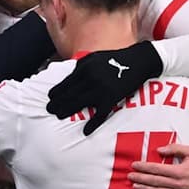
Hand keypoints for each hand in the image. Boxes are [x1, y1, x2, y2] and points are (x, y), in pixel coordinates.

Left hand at [47, 42, 163, 135]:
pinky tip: (85, 131)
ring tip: (59, 116)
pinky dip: (92, 124)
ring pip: (79, 104)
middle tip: (49, 110)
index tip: (50, 98)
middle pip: (69, 94)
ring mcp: (100, 89)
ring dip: (67, 111)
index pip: (66, 83)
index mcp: (84, 68)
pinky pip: (100, 114)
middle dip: (58, 103)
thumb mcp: (94, 57)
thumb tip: (68, 77)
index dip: (56, 92)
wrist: (138, 61)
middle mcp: (90, 79)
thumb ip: (80, 66)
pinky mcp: (112, 99)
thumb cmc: (115, 59)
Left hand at [127, 143, 188, 188]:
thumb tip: (159, 150)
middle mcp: (178, 184)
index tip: (134, 165)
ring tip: (135, 187)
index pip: (157, 169)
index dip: (144, 167)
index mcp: (179, 171)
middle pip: (155, 181)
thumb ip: (175, 149)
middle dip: (140, 178)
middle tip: (130, 176)